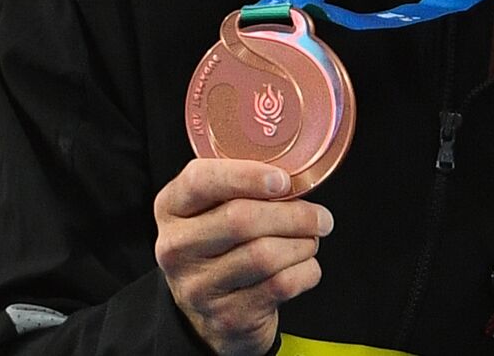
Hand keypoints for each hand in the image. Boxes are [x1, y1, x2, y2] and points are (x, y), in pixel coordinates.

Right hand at [154, 159, 332, 355]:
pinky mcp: (226, 316)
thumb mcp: (215, 211)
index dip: (246, 176)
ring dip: (302, 244)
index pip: (201, 180)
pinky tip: (305, 265)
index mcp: (172, 208)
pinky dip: (306, 271)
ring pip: (264, 254)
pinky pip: (280, 285)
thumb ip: (242, 188)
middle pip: (240, 219)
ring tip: (311, 240)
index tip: (283, 180)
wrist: (212, 314)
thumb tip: (295, 178)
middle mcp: (176, 247)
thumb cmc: (223, 246)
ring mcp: (197, 287)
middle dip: (294, 215)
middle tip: (321, 217)